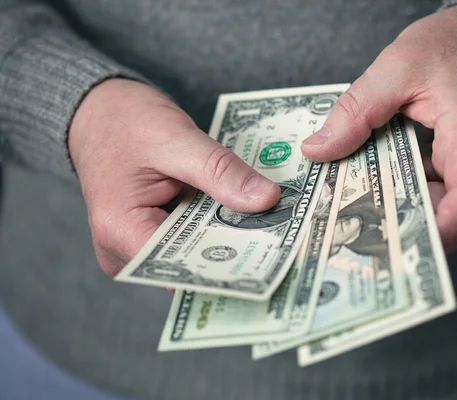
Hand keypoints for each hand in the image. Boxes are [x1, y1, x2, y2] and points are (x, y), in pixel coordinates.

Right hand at [69, 79, 279, 276]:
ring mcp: (136, 244)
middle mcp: (124, 250)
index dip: (228, 264)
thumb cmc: (125, 120)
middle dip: (235, 251)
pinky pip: (188, 238)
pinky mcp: (151, 233)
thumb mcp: (176, 139)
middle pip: (189, 264)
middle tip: (283, 241)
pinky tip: (246, 217)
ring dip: (227, 238)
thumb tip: (267, 199)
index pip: (181, 267)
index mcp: (119, 231)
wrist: (100, 110)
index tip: (271, 257)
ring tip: (272, 229)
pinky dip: (214, 226)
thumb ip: (220, 171)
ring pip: (192, 253)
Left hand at [301, 4, 456, 251]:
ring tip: (351, 218)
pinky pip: (432, 191)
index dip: (443, 228)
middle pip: (449, 212)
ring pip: (438, 206)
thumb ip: (356, 112)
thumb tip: (317, 151)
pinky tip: (367, 192)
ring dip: (397, 212)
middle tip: (351, 238)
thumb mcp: (396, 69)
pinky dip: (401, 194)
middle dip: (401, 227)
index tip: (402, 246)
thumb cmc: (453, 46)